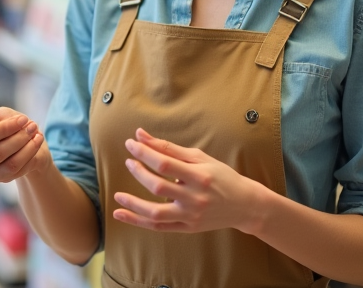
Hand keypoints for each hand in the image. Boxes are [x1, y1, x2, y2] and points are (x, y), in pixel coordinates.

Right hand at [0, 106, 47, 181]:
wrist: (21, 142)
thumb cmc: (9, 125)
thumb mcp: (4, 116)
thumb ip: (3, 119)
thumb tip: (13, 123)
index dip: (6, 128)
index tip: (23, 119)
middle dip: (19, 139)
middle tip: (33, 126)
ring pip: (11, 165)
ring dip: (29, 148)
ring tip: (38, 133)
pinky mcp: (2, 179)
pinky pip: (20, 171)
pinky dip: (31, 154)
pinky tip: (38, 141)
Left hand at [112, 128, 264, 233]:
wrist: (244, 205)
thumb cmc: (221, 176)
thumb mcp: (199, 157)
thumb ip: (168, 148)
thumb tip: (141, 134)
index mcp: (200, 176)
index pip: (165, 164)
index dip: (145, 152)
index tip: (131, 143)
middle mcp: (195, 198)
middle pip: (158, 186)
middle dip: (139, 172)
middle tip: (128, 161)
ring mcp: (190, 216)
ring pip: (156, 213)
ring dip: (133, 204)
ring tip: (117, 195)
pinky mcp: (187, 228)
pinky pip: (158, 227)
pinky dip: (138, 221)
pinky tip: (121, 214)